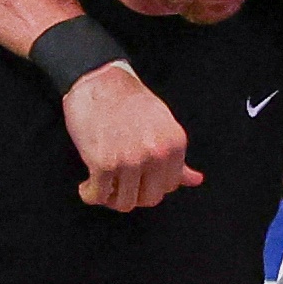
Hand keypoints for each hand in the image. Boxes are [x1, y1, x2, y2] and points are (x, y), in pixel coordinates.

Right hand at [63, 64, 200, 211]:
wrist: (98, 80)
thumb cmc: (129, 101)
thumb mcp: (162, 125)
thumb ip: (177, 158)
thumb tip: (195, 180)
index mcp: (174, 144)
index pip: (170, 186)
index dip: (151, 185)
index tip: (138, 178)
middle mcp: (156, 154)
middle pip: (149, 199)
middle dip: (133, 195)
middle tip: (118, 184)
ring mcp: (130, 160)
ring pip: (125, 203)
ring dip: (111, 197)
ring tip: (102, 184)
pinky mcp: (103, 163)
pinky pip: (98, 195)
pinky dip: (90, 194)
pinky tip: (87, 185)